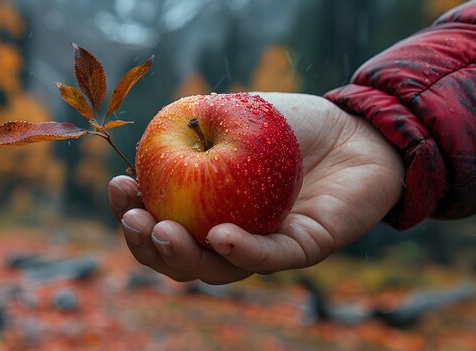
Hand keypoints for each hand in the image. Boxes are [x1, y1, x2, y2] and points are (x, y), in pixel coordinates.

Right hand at [108, 93, 403, 283]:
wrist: (356, 128)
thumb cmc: (292, 124)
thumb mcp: (237, 115)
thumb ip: (198, 124)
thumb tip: (155, 133)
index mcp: (207, 205)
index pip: (160, 218)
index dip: (133, 210)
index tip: (119, 186)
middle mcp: (229, 231)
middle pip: (180, 257)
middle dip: (148, 245)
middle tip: (135, 221)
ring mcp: (263, 244)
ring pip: (217, 268)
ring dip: (185, 256)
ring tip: (163, 232)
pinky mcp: (301, 248)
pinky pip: (268, 256)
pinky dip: (242, 249)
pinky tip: (220, 235)